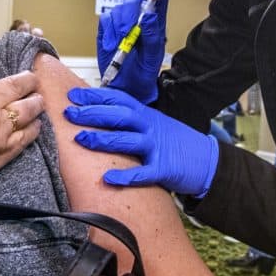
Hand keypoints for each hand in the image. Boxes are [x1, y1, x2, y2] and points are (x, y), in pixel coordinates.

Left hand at [64, 86, 218, 197]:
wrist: (206, 160)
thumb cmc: (174, 141)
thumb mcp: (153, 122)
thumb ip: (129, 118)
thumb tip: (97, 112)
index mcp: (145, 114)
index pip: (117, 100)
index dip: (95, 96)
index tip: (73, 96)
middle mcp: (149, 126)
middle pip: (118, 116)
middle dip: (92, 114)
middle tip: (69, 114)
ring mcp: (157, 147)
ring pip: (127, 140)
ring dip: (103, 140)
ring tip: (81, 140)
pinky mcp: (164, 169)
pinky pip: (143, 173)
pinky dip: (126, 177)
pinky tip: (108, 179)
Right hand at [97, 0, 167, 103]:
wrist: (126, 87)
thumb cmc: (143, 72)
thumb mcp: (152, 57)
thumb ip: (152, 36)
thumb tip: (149, 15)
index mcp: (154, 24)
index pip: (159, 0)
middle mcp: (138, 20)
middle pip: (134, 1)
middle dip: (130, 14)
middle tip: (127, 31)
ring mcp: (121, 23)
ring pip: (118, 10)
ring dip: (118, 26)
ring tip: (120, 45)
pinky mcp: (107, 29)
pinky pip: (105, 20)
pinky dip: (108, 32)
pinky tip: (112, 45)